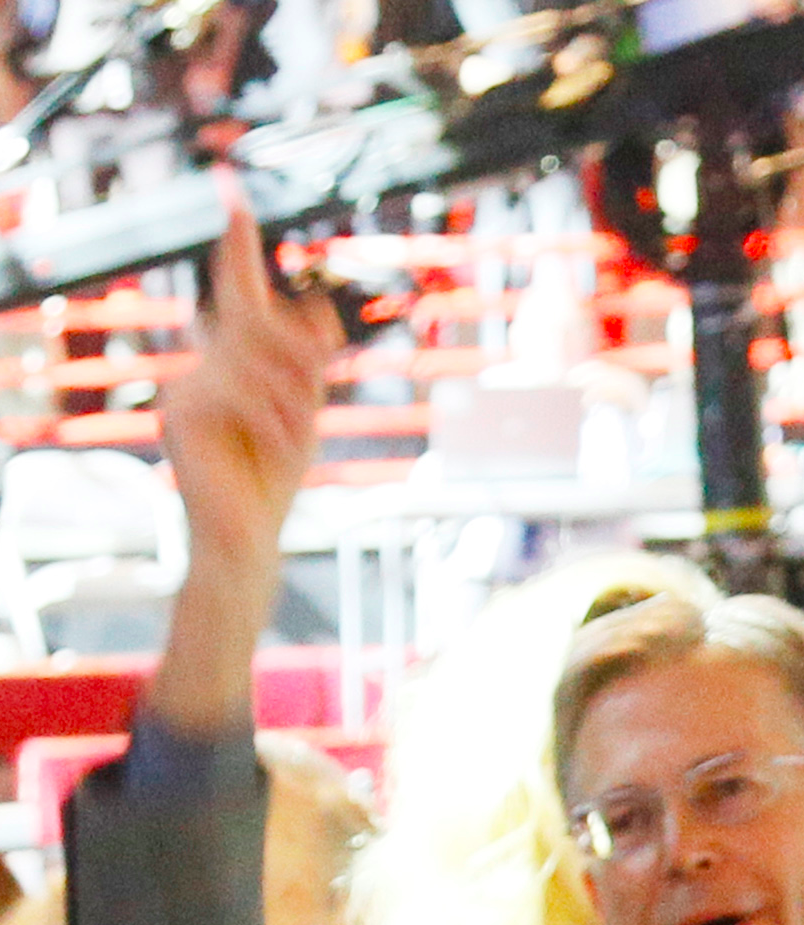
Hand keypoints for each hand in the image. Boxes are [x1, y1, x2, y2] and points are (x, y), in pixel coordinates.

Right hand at [155, 188, 342, 734]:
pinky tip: (285, 446)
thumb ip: (308, 364)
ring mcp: (183, 392)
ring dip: (291, 395)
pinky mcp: (178, 419)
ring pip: (249, 360)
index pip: (235, 299)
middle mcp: (198, 370)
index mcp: (227, 365)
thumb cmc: (272, 481)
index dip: (238, 250)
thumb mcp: (304, 415)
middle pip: (252, 326)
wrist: (248, 543)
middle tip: (322, 385)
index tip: (236, 199)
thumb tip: (318, 308)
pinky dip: (272, 417)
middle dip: (296, 353)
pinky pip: (235, 394)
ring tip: (303, 433)